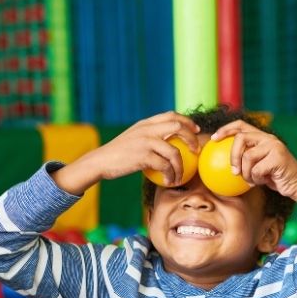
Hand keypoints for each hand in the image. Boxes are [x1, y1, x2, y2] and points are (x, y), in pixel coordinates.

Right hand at [58, 112, 200, 190]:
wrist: (100, 161)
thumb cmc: (118, 154)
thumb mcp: (134, 138)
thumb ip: (149, 136)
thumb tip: (168, 143)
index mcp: (145, 123)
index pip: (171, 115)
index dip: (187, 121)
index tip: (196, 131)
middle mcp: (147, 129)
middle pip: (178, 127)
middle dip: (191, 138)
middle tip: (195, 150)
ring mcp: (145, 142)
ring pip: (174, 151)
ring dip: (181, 166)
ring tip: (180, 176)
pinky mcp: (143, 157)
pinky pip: (165, 166)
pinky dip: (170, 175)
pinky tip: (169, 181)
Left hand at [210, 120, 296, 205]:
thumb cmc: (275, 178)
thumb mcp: (257, 167)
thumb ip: (246, 159)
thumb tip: (221, 162)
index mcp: (262, 137)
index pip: (241, 125)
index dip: (225, 129)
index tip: (214, 139)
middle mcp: (268, 138)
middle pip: (241, 138)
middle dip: (233, 156)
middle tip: (233, 171)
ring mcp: (274, 146)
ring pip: (247, 156)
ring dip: (246, 173)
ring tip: (252, 180)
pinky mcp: (278, 157)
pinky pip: (256, 169)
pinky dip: (257, 179)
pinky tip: (263, 181)